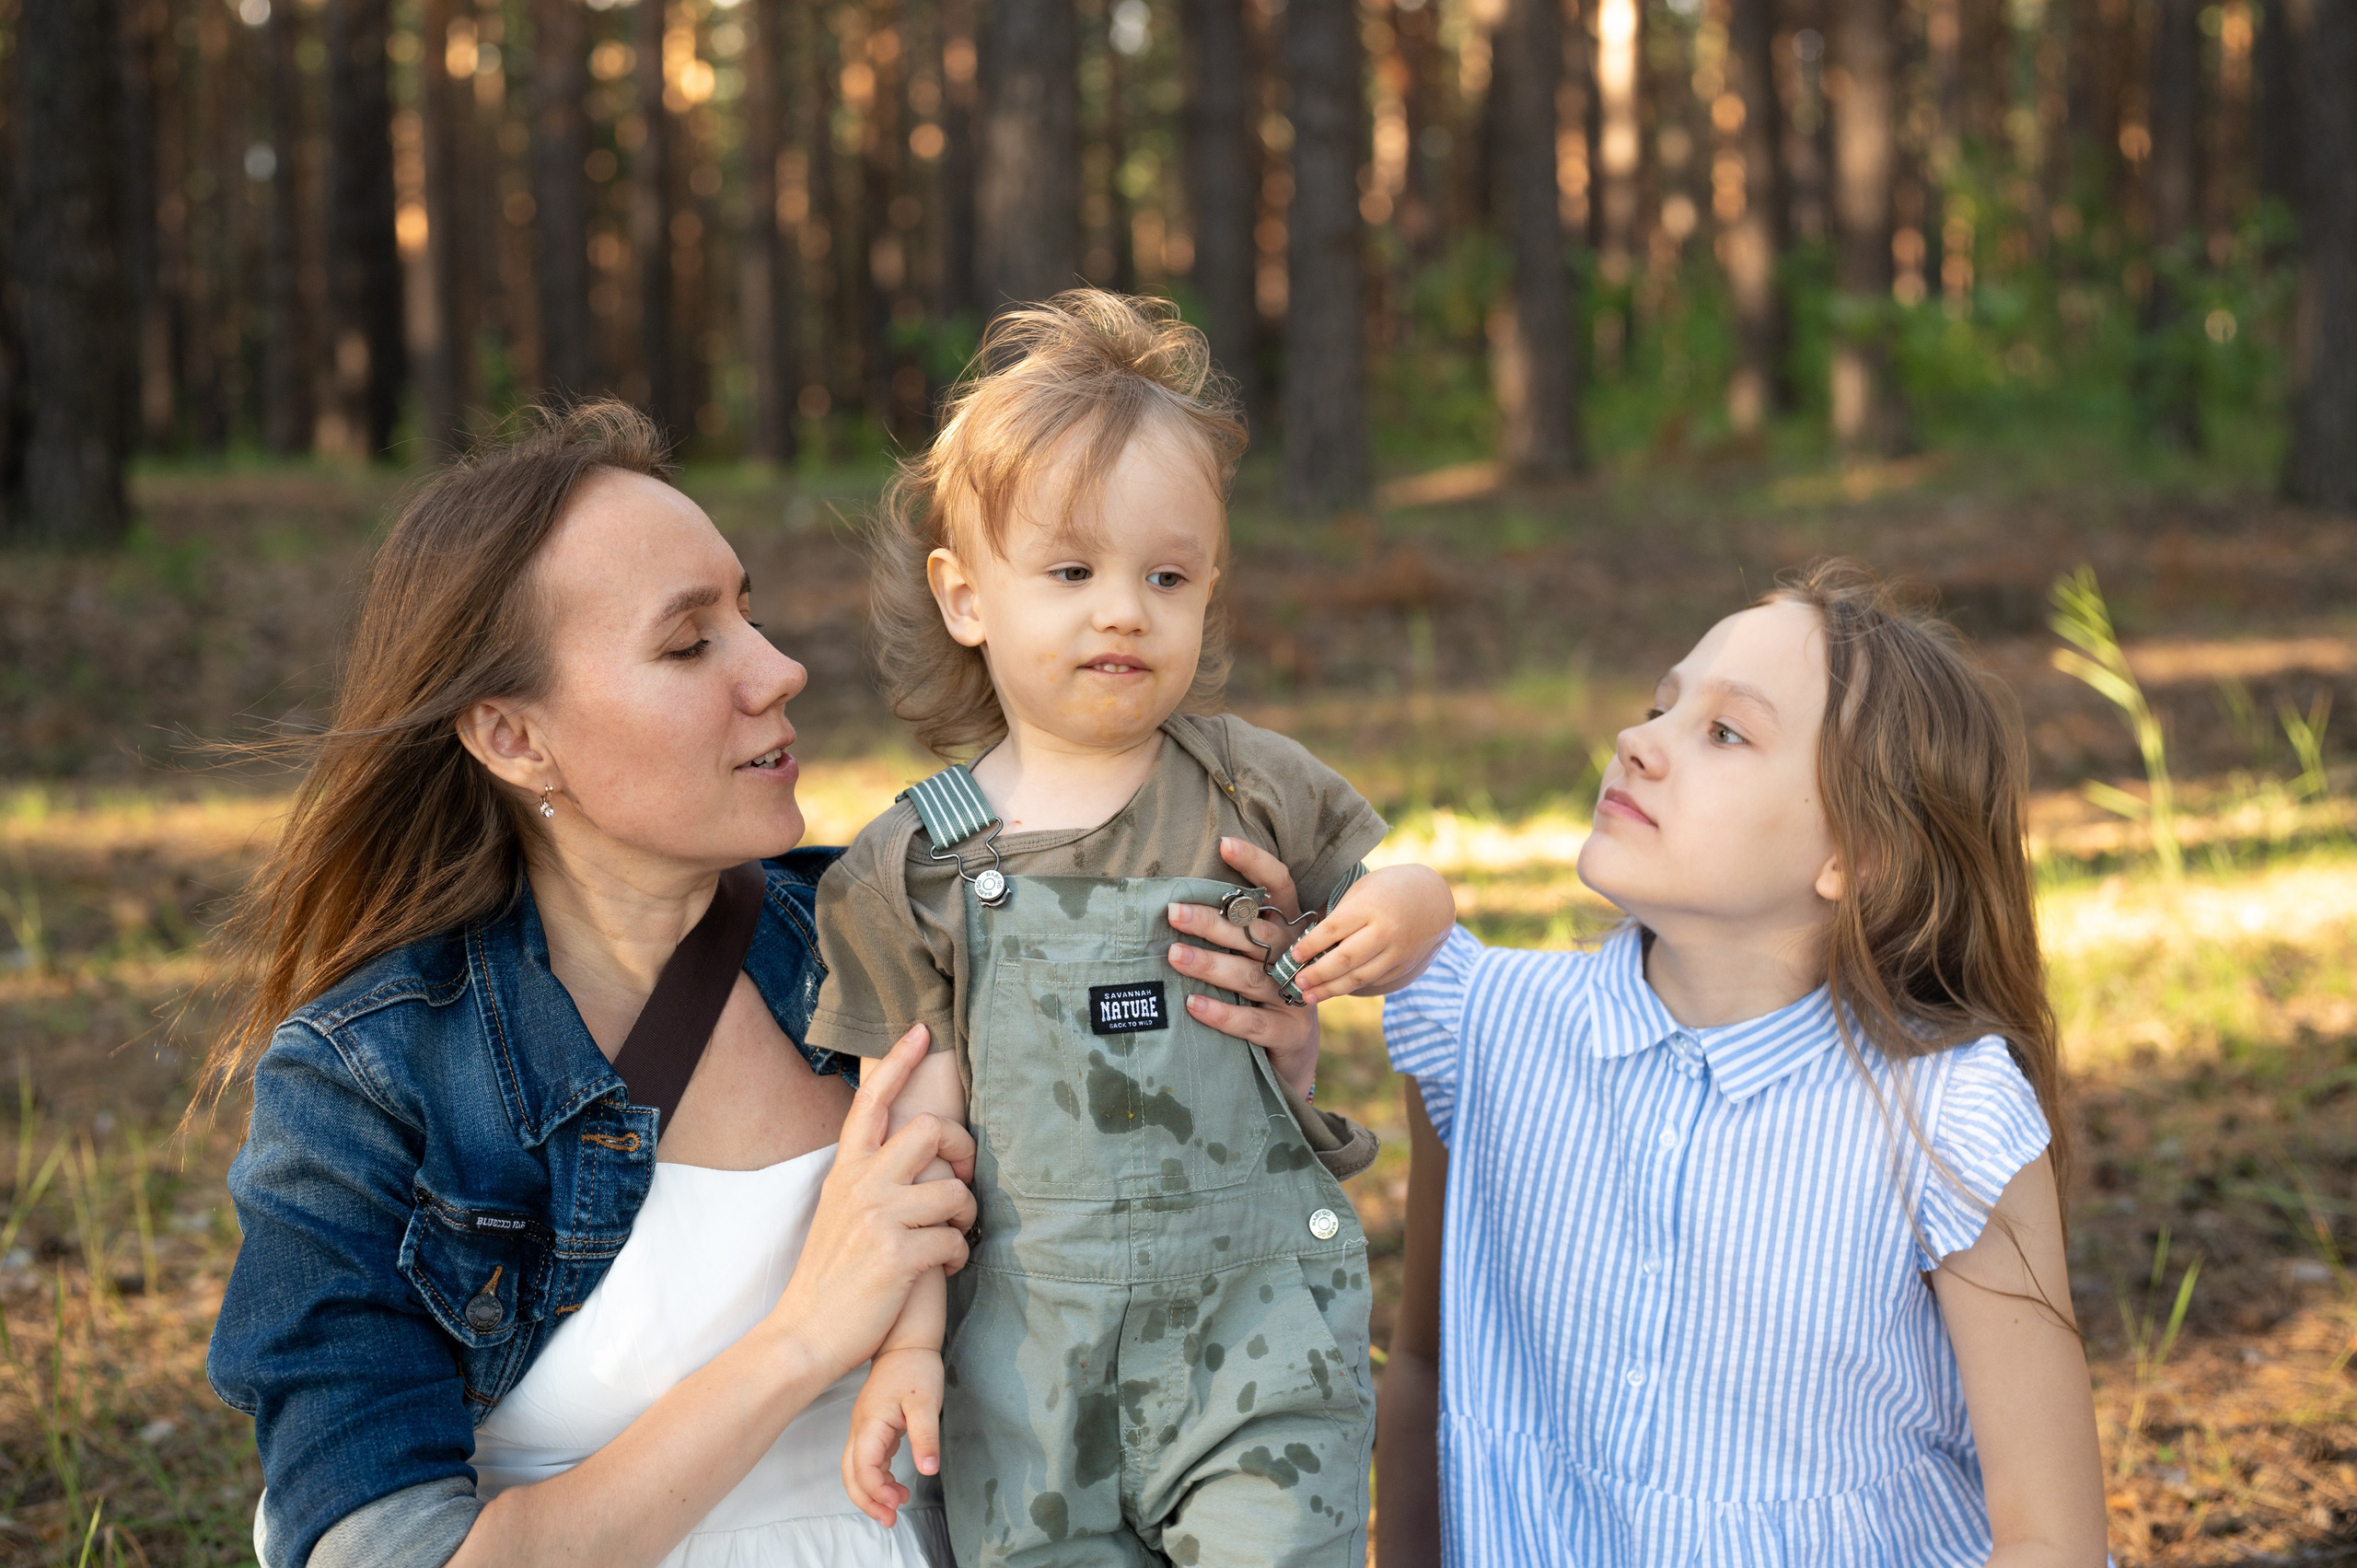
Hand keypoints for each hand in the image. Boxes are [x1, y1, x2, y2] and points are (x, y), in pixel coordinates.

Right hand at [767, 1026, 976, 1387]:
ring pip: (954, 1190)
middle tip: (960, 1180)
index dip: (900, 1063)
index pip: (871, 1102)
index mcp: (846, 1171)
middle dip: (962, 1151)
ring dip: (965, 1216)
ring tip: (951, 1237)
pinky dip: (957, 1257)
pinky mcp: (899, 1254)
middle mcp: (862, 1185)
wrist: (804, 1334)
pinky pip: (954, 1240)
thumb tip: (914, 1158)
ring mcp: (879, 1217)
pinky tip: (943, 1270)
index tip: (923, 1032)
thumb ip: (869, 1181)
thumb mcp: (839, 1212)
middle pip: (932, 1130)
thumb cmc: (829, 1277)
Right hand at [841, 1346, 943, 1527]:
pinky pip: (866, 1460)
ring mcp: (864, 1428)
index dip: (876, 1490)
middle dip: (867, 1502)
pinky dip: (877, 1477)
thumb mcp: (926, 1403)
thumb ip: (926, 1437)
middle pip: (851, 1475)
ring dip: (871, 1492)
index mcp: (870, 1424)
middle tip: (890, 1519)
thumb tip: (927, 1468)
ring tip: (896, 1505)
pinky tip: (895, 1483)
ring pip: (856, 1469)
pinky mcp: (872, 1427)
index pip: (862, 1468)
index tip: (898, 1499)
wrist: (905, 1342)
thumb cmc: (914, 1368)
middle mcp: (860, 1429)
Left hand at [1166, 837, 1322, 1099]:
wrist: (1294, 1057)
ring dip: (1210, 965)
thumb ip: (1233, 932)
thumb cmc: (1263, 995)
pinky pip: (1253, 1023)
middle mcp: (1295, 958)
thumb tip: (1174, 903)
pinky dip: (1222, 1014)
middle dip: (1213, 923)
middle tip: (1173, 913)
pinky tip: (1193, 1005)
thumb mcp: (1256, 958)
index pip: (1279, 888)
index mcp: (1288, 932)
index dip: (1255, 865)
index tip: (1223, 843)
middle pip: (1254, 933)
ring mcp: (1296, 997)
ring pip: (1249, 976)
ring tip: (1173, 956)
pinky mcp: (1290, 1034)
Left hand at [1283, 863, 1454, 1004]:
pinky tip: (1333, 990)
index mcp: (1370, 906)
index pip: (1334, 929)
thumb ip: (1340, 914)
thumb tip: (1309, 942)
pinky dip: (1351, 987)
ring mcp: (1397, 951)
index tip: (1294, 956)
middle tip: (1297, 982)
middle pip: (1345, 959)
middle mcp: (1385, 931)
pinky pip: (1373, 980)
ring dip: (1331, 989)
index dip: (1311, 945)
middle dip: (1318, 974)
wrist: (1433, 899)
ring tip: (1309, 996)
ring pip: (1359, 976)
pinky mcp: (1403, 966)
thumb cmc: (1388, 889)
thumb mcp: (1362, 889)